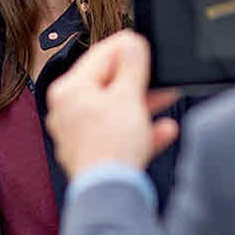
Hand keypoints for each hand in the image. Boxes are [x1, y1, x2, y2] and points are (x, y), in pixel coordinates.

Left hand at [46, 30, 178, 176]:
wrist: (110, 193)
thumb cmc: (111, 146)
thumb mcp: (128, 96)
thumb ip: (132, 65)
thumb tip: (131, 42)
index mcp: (69, 90)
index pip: (99, 55)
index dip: (125, 46)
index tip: (143, 43)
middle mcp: (68, 110)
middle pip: (108, 85)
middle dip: (139, 82)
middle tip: (159, 75)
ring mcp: (78, 134)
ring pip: (115, 110)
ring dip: (143, 105)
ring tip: (167, 98)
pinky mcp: (93, 153)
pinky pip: (118, 133)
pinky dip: (139, 130)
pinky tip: (163, 130)